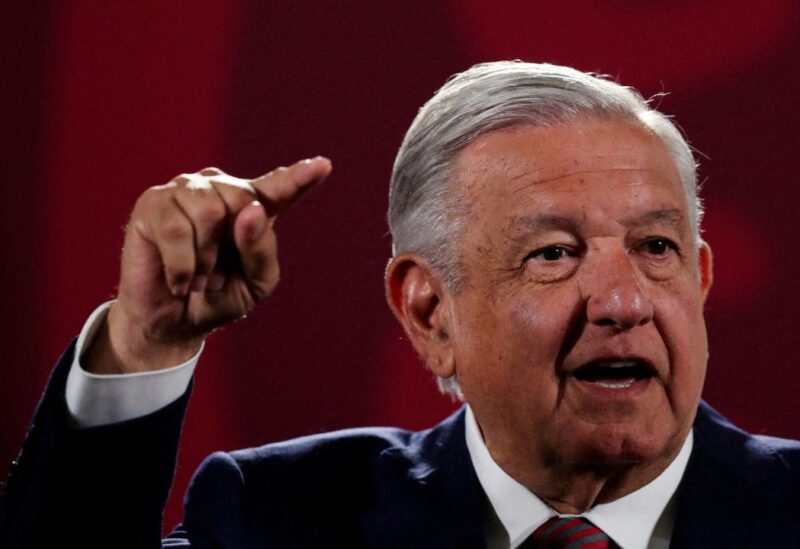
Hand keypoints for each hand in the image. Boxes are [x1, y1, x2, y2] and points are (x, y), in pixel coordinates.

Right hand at [85, 158, 331, 373]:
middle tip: (216, 273)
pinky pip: (175, 229)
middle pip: (242, 200)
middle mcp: (219, 189)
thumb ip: (261, 249)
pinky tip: (178, 280)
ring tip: (197, 275)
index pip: (280, 188)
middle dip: (230, 247)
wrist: (172, 324)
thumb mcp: (256, 282)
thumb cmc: (218, 297)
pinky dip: (182, 266)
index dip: (301, 177)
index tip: (323, 165)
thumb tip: (250, 210)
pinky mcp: (153, 203)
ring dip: (205, 259)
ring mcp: (184, 191)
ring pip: (209, 212)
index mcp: (253, 207)